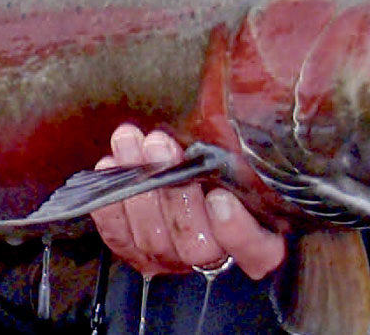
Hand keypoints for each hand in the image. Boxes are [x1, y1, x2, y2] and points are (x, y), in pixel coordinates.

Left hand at [89, 124, 285, 280]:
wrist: (183, 175)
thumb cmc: (224, 160)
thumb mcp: (244, 154)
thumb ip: (246, 149)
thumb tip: (258, 109)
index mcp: (259, 240)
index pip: (258, 252)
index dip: (238, 232)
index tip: (221, 198)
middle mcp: (216, 258)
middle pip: (196, 246)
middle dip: (174, 195)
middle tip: (161, 145)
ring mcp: (174, 260)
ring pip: (154, 240)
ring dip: (139, 188)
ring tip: (131, 141)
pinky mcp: (138, 253)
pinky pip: (121, 237)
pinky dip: (112, 204)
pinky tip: (110, 167)